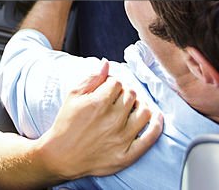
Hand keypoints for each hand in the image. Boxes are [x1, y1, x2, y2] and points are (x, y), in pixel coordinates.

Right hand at [37, 60, 162, 178]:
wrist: (61, 156)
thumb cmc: (66, 125)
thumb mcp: (73, 97)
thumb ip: (91, 79)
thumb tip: (106, 63)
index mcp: (98, 103)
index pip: (117, 83)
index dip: (113, 83)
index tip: (109, 89)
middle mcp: (112, 120)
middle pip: (131, 95)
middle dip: (126, 93)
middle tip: (119, 98)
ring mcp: (122, 138)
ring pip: (144, 112)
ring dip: (141, 105)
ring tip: (133, 107)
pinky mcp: (127, 155)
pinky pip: (150, 138)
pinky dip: (157, 125)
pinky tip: (156, 117)